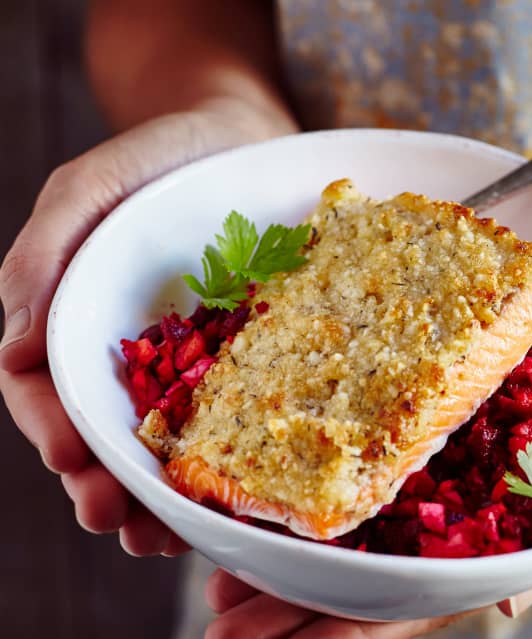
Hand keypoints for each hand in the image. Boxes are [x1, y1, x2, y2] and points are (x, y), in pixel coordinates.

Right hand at [0, 101, 294, 554]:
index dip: (55, 432)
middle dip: (106, 486)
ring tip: (169, 537)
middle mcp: (128, 353)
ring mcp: (185, 362)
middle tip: (124, 526)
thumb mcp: (91, 188)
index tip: (74, 466)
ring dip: (158, 495)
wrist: (241, 140)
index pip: (49, 391)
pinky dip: (218, 461)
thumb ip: (44, 256)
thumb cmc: (159, 158)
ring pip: (161, 442)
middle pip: (103, 434)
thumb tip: (14, 351)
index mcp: (79, 320)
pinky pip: (225, 417)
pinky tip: (225, 496)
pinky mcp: (239, 360)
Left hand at [204, 230, 531, 632]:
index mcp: (482, 541)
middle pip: (354, 565)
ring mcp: (426, 456)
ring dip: (283, 543)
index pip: (402, 599)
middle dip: (286, 598)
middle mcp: (442, 505)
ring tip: (219, 565)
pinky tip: (265, 468)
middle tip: (219, 613)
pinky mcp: (416, 403)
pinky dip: (312, 454)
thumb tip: (509, 603)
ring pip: (344, 512)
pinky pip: (358, 432)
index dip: (336, 630)